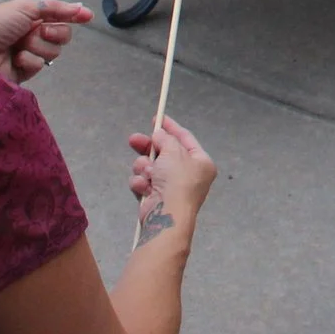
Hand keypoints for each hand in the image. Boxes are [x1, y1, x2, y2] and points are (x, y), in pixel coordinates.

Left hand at [0, 0, 92, 84]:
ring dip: (38, 46)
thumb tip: (80, 7)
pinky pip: (40, 65)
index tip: (88, 17)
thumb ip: (55, 8)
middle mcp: (31, 35)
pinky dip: (29, 60)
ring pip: (53, 50)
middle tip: (38, 31)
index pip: (58, 15)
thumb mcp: (25, 8)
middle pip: (62, 35)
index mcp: (29, 17)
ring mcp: (28, 54)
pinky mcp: (24, 73)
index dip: (73, 15)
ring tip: (19, 46)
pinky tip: (15, 59)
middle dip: (54, 32)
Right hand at [130, 115, 216, 247]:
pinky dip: (141, 183)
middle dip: (148, 148)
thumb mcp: (173, 152)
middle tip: (133, 139)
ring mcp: (172, 188)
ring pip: (151, 168)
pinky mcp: (156, 199)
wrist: (168, 215)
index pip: (185, 139)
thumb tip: (159, 135)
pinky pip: (144, 183)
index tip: (157, 118)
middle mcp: (189, 175)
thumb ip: (166, 139)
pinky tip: (142, 186)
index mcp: (201, 162)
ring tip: (145, 171)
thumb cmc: (177, 180)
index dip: (171, 127)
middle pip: (165, 154)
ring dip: (144, 167)